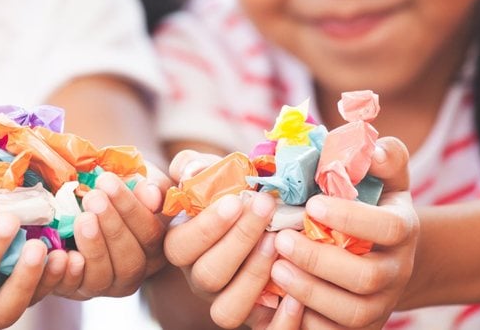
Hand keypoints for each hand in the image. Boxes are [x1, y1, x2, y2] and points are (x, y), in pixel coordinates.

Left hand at [56, 163, 172, 298]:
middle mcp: (131, 274)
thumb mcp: (135, 183)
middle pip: (130, 261)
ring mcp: (101, 285)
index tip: (109, 181)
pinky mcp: (72, 290)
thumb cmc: (112, 193)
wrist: (75, 207)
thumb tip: (152, 195)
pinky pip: (69, 288)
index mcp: (153, 250)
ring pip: (102, 277)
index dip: (131, 209)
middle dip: (112, 228)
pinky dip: (65, 274)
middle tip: (94, 198)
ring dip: (93, 247)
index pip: (150, 235)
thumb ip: (150, 187)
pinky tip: (61, 254)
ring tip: (81, 218)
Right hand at [162, 150, 278, 328]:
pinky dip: (282, 321)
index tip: (236, 202)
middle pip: (207, 276)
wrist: (265, 214)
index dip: (207, 228)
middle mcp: (200, 279)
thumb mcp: (210, 172)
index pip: (181, 246)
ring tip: (277, 242)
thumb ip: (193, 166)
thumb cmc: (234, 191)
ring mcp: (228, 300)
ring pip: (227, 310)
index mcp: (184, 247)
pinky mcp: (258, 318)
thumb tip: (190, 170)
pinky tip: (298, 295)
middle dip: (238, 241)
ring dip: (253, 276)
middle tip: (266, 208)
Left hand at [267, 136, 418, 328]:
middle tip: (281, 240)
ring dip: (310, 292)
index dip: (351, 219)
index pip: (389, 228)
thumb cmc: (373, 204)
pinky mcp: (360, 327)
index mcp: (403, 229)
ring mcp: (380, 304)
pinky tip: (278, 299)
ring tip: (275, 269)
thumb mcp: (385, 176)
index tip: (312, 205)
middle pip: (367, 277)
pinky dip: (306, 321)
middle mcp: (398, 271)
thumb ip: (384, 156)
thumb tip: (372, 148)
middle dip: (320, 260)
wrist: (385, 254)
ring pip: (352, 311)